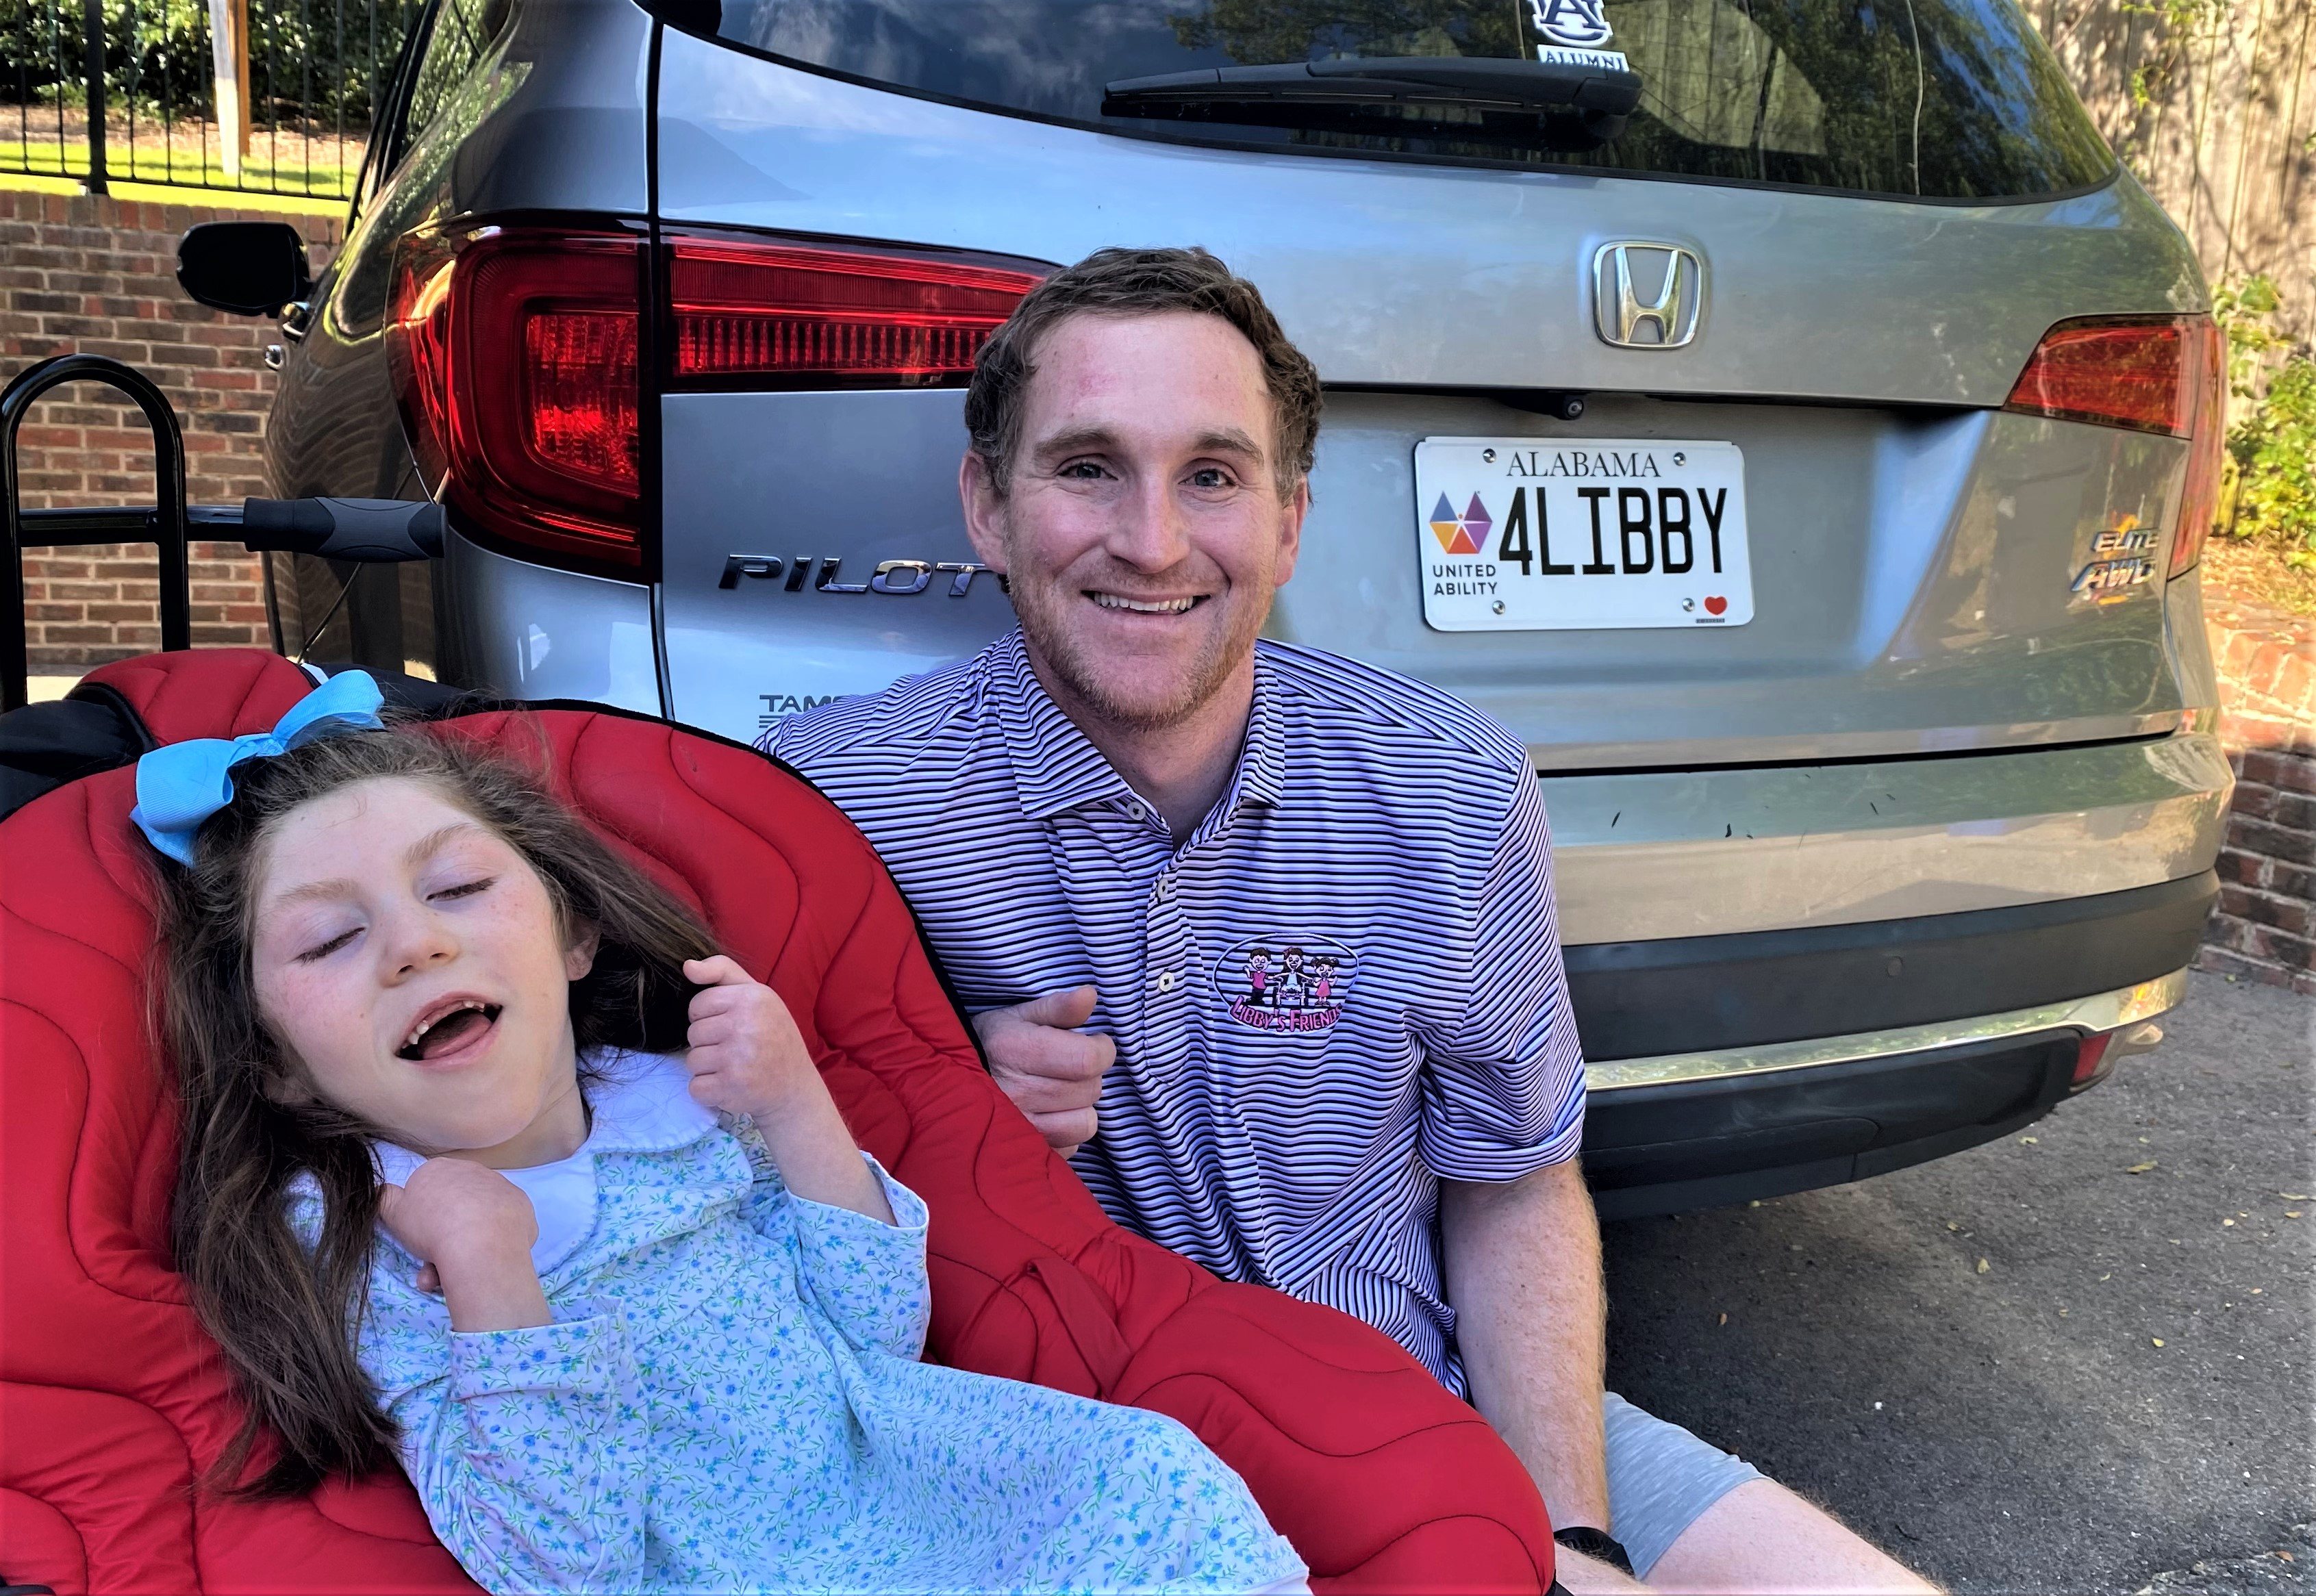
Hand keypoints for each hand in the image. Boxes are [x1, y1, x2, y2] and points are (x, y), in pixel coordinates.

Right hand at [376, 1157, 548, 1330]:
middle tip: (433, 1267)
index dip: (421, 1221)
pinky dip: (490, 1245)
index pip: (427, 1192)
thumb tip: (383, 1190)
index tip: (419, 1241)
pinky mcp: (523, 1208)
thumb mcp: (394, 1213)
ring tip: (450, 1275)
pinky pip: (501, 1229)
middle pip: (453, 1210)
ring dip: (461, 1248)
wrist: (478, 1243)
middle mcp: (474, 1171)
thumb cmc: (431, 1226)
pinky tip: (481, 1262)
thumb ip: (386, 1199)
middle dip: (441, 1239)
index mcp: (441, 1169)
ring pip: (476, 1222)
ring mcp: (502, 1188)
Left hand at [683, 955, 821, 1121]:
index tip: (729, 1025)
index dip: (707, 1017)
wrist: (795, 1085)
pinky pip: (696, 1088)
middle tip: (736, 1050)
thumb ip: (722, 971)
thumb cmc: (772, 1035)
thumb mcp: (757, 994)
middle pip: (693, 1033)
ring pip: (692, 1061)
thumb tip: (687, 966)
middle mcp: (746, 1025)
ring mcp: (738, 1058)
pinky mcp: (731, 1086)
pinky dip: (709, 1091)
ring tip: (734, 1067)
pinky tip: (731, 1086)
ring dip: (708, 1068)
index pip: (698, 1004)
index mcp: (752, 998)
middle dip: (708, 1044)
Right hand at [972, 985, 1115, 1154]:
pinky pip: (1070, 1146)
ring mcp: (1018, 1128)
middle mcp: (1016, 1092)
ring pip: (1085, 1123)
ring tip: (1063, 1092)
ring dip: (1081, 1106)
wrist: (946, 1083)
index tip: (1096, 1043)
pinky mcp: (1022, 1153)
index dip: (1102, 1049)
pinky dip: (1068, 1131)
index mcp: (1016, 1050)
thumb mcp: (1019, 1016)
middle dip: (1089, 1075)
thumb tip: (1090, 995)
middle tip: (1070, 1066)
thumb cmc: (990, 1044)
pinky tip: (1051, 1114)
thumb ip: (1058, 1007)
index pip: (1087, 1059)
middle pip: (1090, 1090)